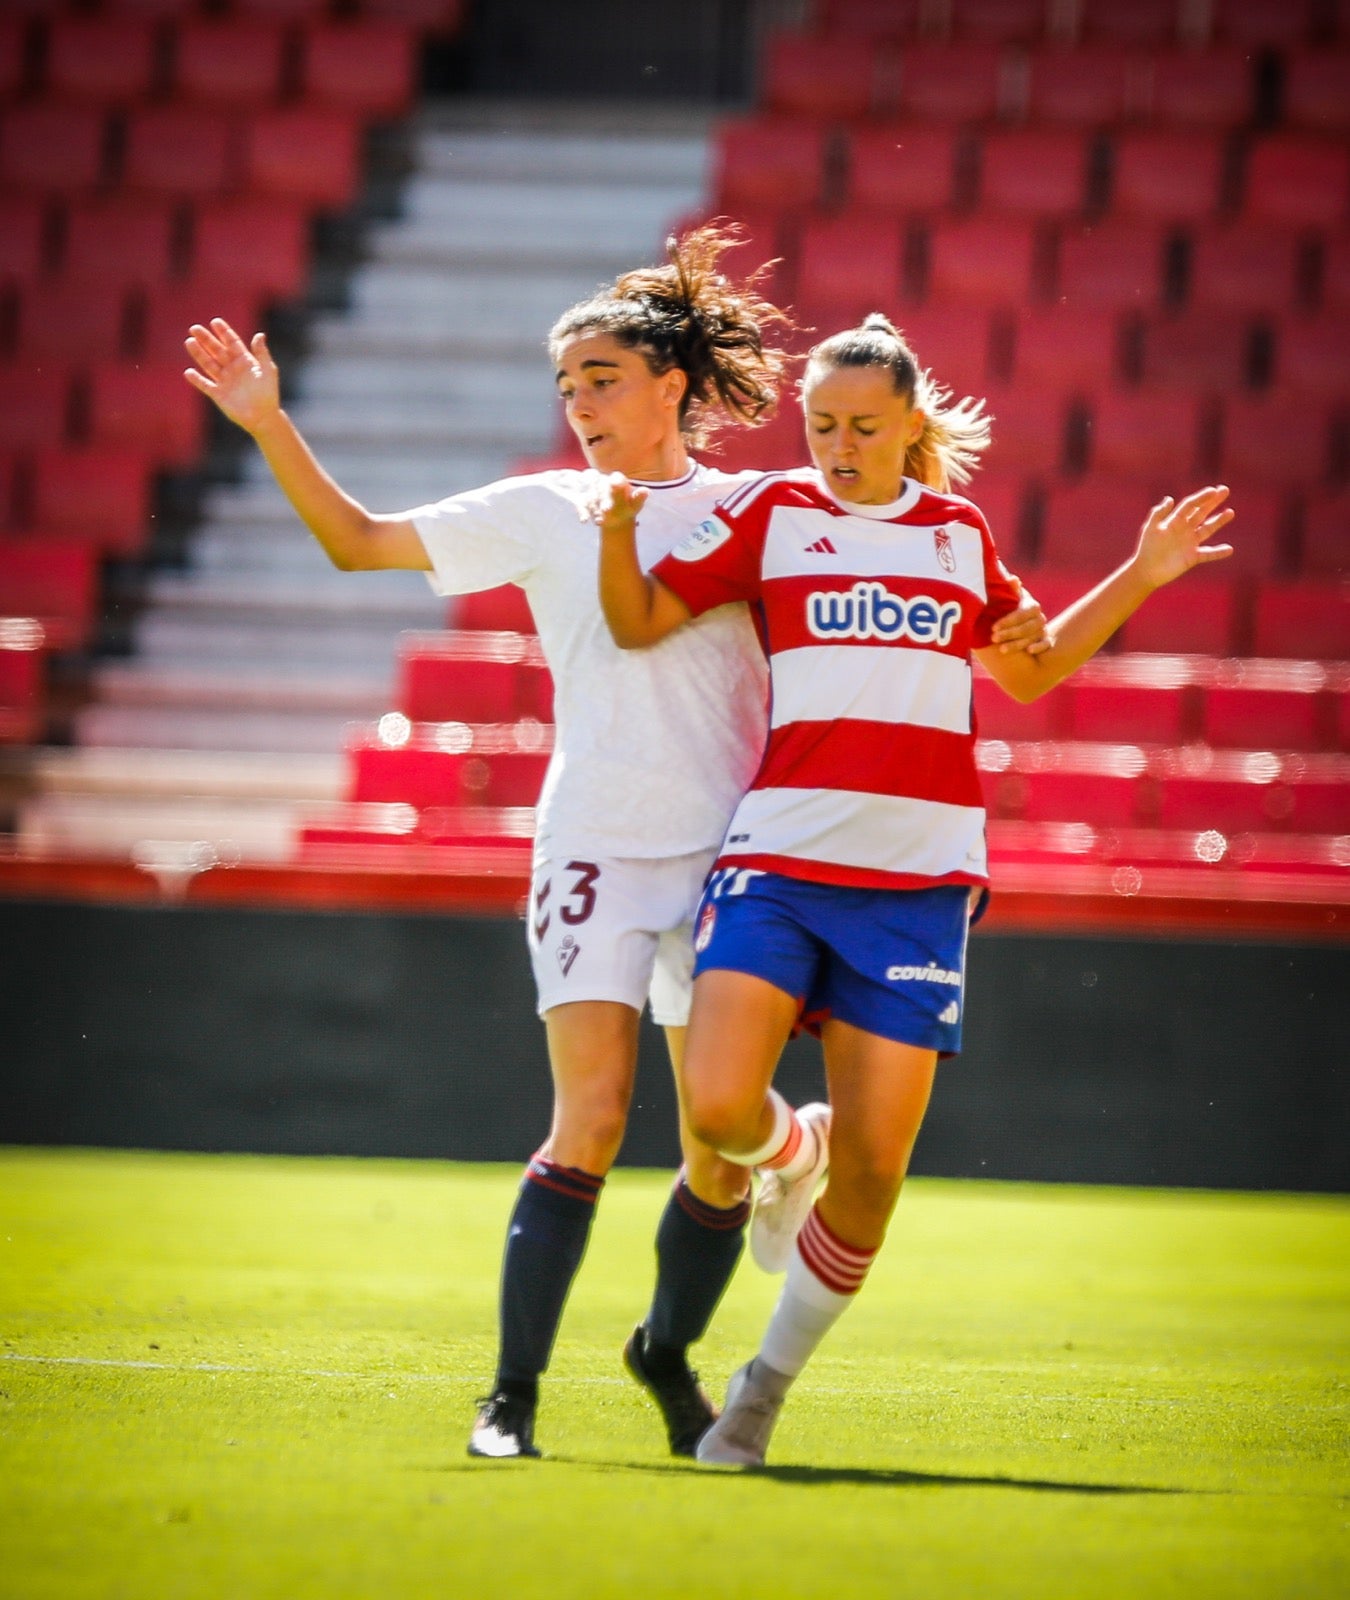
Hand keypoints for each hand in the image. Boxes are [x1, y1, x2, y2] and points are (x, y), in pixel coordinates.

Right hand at [183, 318, 279, 434]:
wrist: (264, 417)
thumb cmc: (269, 393)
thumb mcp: (268, 370)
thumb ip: (262, 353)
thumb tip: (259, 335)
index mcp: (245, 361)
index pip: (232, 343)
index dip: (224, 332)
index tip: (215, 322)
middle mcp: (232, 369)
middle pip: (216, 350)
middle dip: (206, 339)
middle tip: (195, 328)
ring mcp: (224, 381)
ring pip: (208, 364)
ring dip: (198, 353)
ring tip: (189, 342)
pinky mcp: (218, 394)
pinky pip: (205, 385)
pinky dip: (196, 379)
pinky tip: (188, 372)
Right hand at [584, 471, 648, 535]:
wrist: (615, 519)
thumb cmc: (626, 508)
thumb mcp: (634, 505)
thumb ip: (639, 498)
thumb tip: (647, 491)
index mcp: (617, 480)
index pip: (616, 477)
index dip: (615, 481)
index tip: (614, 485)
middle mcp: (602, 481)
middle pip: (600, 484)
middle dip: (603, 497)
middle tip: (607, 510)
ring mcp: (590, 489)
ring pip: (589, 493)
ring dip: (593, 505)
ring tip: (599, 521)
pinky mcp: (581, 499)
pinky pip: (580, 503)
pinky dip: (582, 511)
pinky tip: (584, 521)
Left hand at [991, 590, 1049, 655]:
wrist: (1020, 623)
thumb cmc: (1011, 608)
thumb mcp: (1010, 598)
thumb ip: (1010, 590)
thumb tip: (1013, 579)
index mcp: (1032, 606)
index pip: (1021, 614)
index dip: (1007, 621)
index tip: (993, 627)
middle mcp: (1040, 618)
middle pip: (1026, 628)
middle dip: (1009, 633)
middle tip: (993, 638)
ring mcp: (1043, 630)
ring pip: (1032, 638)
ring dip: (1017, 644)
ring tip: (1001, 649)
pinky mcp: (1045, 641)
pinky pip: (1046, 644)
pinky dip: (1039, 647)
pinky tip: (1029, 651)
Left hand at [1133, 485, 1234, 589]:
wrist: (1145, 571)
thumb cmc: (1146, 549)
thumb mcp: (1150, 529)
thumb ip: (1158, 513)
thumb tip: (1170, 498)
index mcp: (1174, 521)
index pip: (1190, 505)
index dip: (1201, 497)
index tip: (1213, 490)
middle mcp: (1184, 530)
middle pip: (1201, 513)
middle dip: (1213, 502)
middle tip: (1225, 490)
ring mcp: (1190, 543)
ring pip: (1207, 529)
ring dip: (1219, 521)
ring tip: (1230, 512)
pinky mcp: (1192, 557)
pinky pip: (1208, 554)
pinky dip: (1218, 552)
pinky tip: (1229, 549)